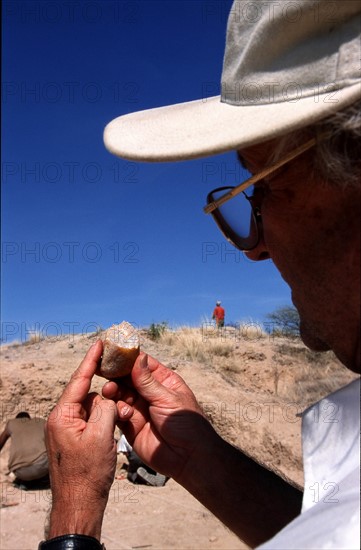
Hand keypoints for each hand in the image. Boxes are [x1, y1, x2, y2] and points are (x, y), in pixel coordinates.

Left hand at [46, 340, 116, 540]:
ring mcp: (67, 430)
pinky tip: (112, 431)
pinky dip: (103, 422)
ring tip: (118, 425)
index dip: (91, 360)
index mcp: (63, 415)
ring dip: (107, 412)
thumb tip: (107, 398)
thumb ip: (106, 408)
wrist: (79, 505)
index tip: (99, 343)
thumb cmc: (88, 473)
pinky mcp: (74, 440)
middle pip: (88, 395)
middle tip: (121, 392)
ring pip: (92, 409)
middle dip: (106, 395)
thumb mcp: (101, 436)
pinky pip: (92, 422)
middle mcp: (62, 420)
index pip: (79, 381)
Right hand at [102, 353, 216, 480]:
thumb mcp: (168, 399)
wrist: (188, 459)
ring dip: (113, 391)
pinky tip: (118, 411)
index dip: (127, 357)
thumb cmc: (186, 424)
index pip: (142, 364)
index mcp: (162, 381)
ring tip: (110, 391)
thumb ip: (148, 382)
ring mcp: (139, 409)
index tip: (111, 351)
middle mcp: (149, 393)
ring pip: (120, 394)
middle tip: (102, 370)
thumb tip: (138, 358)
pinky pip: (117, 413)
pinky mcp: (130, 426)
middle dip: (115, 374)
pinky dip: (114, 410)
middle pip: (127, 378)